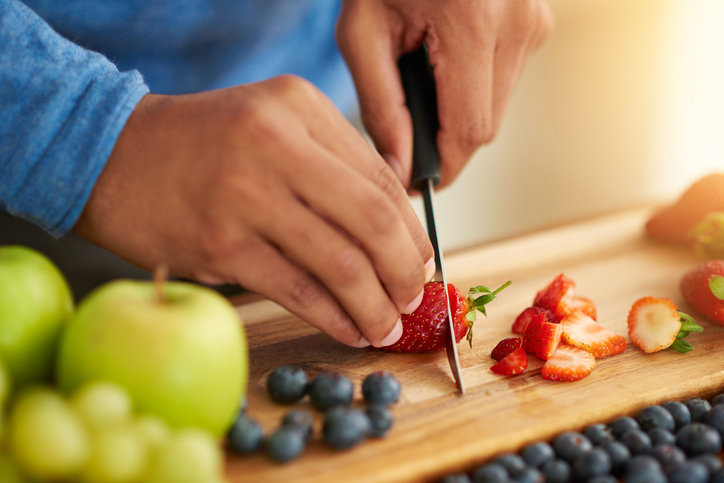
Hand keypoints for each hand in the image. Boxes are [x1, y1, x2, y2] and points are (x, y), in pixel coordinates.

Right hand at [74, 76, 434, 347]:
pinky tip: (349, 330)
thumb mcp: (275, 123)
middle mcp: (276, 143)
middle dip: (404, 270)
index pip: (382, 179)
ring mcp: (244, 194)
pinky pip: (296, 290)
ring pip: (339, 263)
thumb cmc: (204, 144)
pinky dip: (333, 317)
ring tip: (386, 326)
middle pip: (372, 221)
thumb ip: (337, 161)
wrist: (112, 155)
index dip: (412, 230)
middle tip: (411, 296)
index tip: (421, 260)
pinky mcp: (219, 244)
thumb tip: (399, 223)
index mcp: (299, 106)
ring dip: (373, 305)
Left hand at [337, 0, 553, 188]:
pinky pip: (505, 84)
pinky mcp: (538, 24)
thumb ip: (380, 106)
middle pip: (485, 127)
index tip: (415, 182)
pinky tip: (446, 62)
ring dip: (458, 114)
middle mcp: (517, 23)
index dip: (442, 167)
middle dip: (444, 140)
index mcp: (472, 21)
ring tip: (424, 79)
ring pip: (497, 110)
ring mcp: (534, 22)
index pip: (469, 131)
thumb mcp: (362, 32)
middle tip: (406, 127)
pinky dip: (472, 90)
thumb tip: (400, 168)